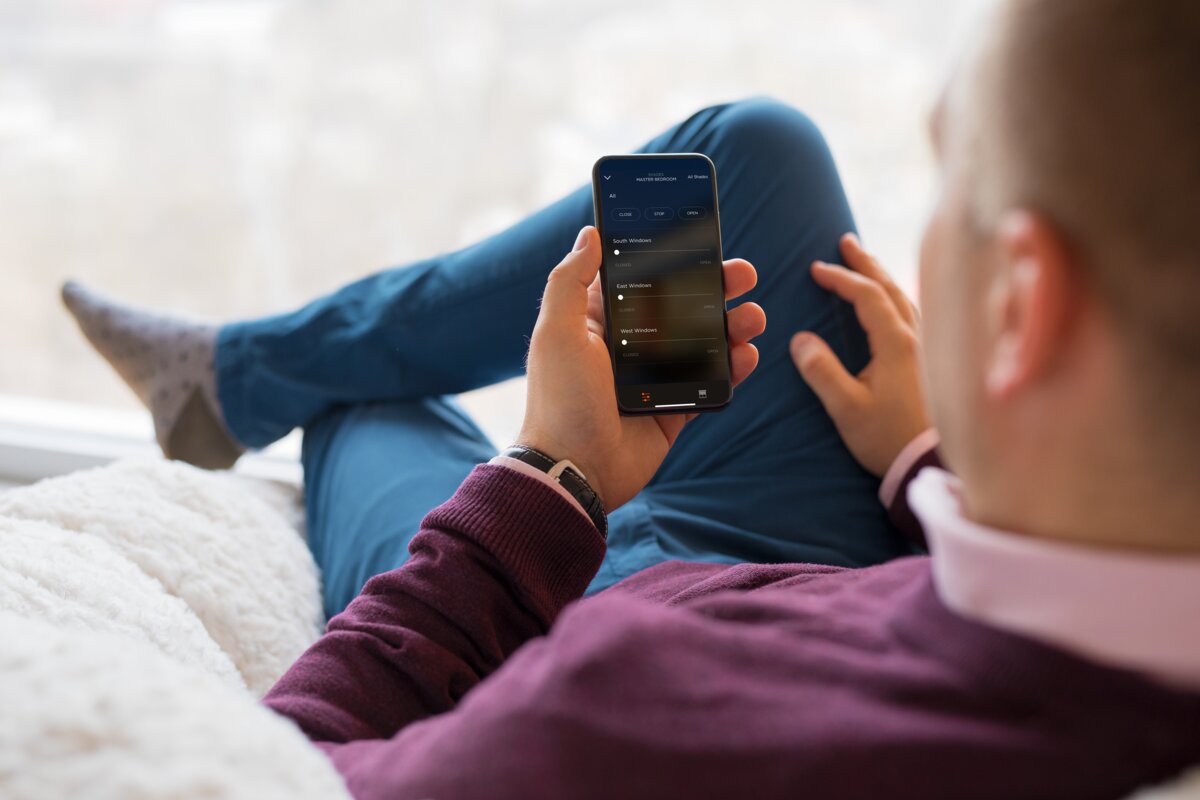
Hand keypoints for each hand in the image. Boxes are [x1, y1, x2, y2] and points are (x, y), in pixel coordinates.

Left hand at [517, 226, 765, 511]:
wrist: (575, 471)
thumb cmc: (559, 400)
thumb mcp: (556, 332)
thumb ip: (570, 280)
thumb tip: (590, 232)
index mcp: (601, 321)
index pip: (644, 277)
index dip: (673, 258)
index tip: (702, 239)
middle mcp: (631, 344)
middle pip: (684, 304)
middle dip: (718, 286)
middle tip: (745, 274)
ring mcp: (656, 376)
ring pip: (706, 340)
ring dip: (735, 324)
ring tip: (753, 317)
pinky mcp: (676, 408)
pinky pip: (713, 381)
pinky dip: (735, 366)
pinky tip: (747, 354)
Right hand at [789, 233, 930, 476]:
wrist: (931, 464)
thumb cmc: (889, 438)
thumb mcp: (847, 408)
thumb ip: (822, 372)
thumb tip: (800, 339)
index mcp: (896, 343)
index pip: (866, 296)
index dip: (840, 278)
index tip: (815, 269)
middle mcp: (918, 338)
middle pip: (891, 288)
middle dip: (866, 264)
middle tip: (846, 242)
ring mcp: (929, 348)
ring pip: (906, 299)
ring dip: (883, 278)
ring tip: (867, 265)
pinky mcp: (933, 363)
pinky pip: (914, 315)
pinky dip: (896, 299)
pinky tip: (892, 305)